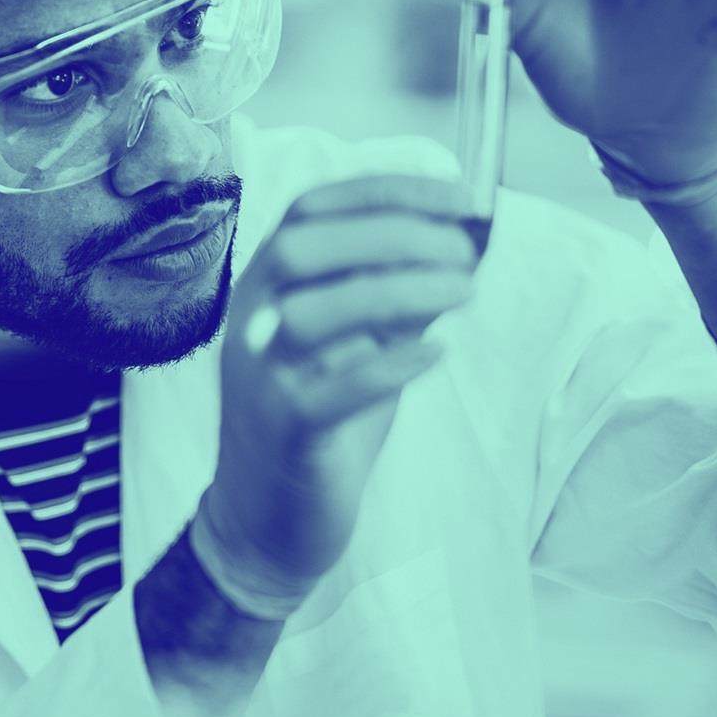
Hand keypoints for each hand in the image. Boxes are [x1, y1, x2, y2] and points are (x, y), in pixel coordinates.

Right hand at [203, 174, 476, 603]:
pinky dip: (387, 366)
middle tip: (464, 249)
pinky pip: (328, 392)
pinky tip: (435, 353)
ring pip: (312, 313)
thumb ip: (392, 299)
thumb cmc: (317, 425)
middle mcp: (251, 321)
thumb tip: (460, 245)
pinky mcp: (283, 431)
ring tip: (465, 291)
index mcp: (266, 288)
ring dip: (398, 291)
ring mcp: (260, 376)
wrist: (262, 524)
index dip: (386, 192)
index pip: (312, 211)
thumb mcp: (356, 347)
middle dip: (392, 233)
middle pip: (303, 247)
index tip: (457, 195)